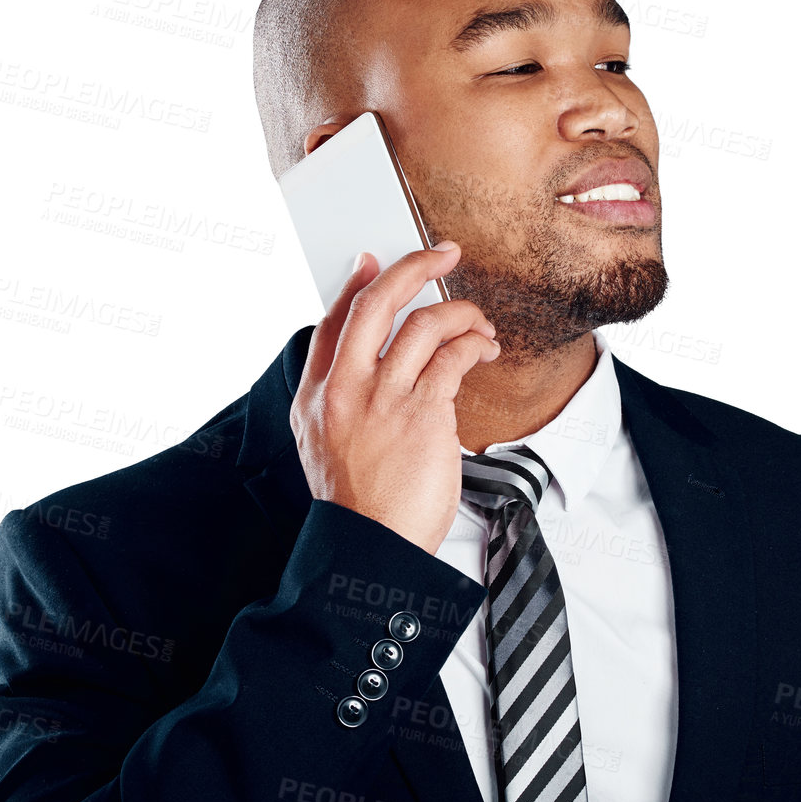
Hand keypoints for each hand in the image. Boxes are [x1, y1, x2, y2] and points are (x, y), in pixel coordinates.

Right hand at [290, 240, 500, 553]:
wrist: (371, 549)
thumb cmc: (361, 504)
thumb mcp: (324, 445)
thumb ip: (340, 399)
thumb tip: (369, 362)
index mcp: (316, 396)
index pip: (333, 321)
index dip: (358, 283)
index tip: (377, 260)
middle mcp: (344, 389)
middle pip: (376, 303)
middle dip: (414, 265)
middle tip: (443, 252)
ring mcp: (383, 399)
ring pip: (424, 323)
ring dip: (461, 313)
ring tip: (480, 325)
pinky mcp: (424, 414)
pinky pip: (454, 356)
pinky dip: (474, 344)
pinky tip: (485, 349)